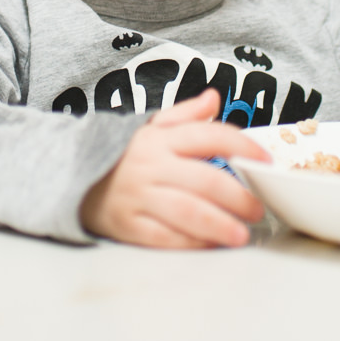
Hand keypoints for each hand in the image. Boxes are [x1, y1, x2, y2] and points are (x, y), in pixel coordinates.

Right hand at [80, 89, 270, 248]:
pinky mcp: (128, 225)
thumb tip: (214, 97)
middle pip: (205, 180)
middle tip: (257, 209)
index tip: (265, 160)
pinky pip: (166, 237)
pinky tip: (211, 243)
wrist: (73, 178)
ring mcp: (138, 196)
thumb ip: (185, 115)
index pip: (209, 135)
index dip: (242, 146)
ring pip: (188, 212)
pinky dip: (193, 242)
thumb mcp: (150, 127)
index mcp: (160, 138)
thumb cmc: (124, 155)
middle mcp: (150, 165)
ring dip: (221, 225)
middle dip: (239, 197)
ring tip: (241, 234)